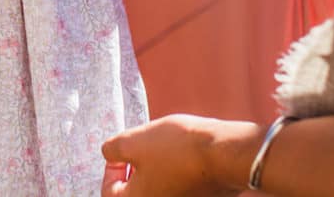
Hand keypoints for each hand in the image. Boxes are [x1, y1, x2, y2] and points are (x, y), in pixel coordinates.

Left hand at [101, 115, 255, 195]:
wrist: (223, 154)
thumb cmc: (177, 148)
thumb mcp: (133, 141)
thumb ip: (112, 149)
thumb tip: (110, 153)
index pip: (110, 192)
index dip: (112, 168)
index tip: (122, 152)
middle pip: (135, 193)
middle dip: (135, 171)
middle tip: (143, 151)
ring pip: (157, 191)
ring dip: (155, 173)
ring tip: (164, 152)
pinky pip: (178, 190)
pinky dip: (175, 176)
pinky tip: (181, 159)